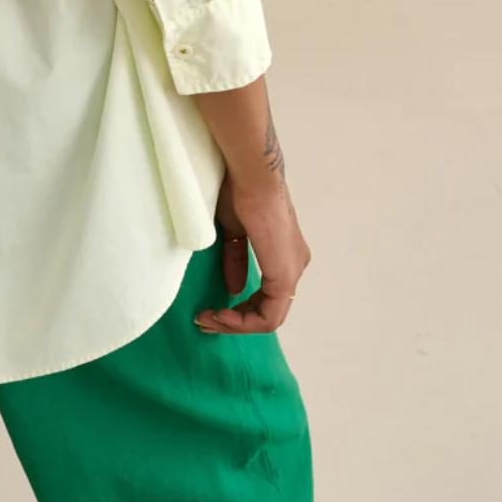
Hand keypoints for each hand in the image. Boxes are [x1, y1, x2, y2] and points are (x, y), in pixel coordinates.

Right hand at [194, 167, 310, 334]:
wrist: (252, 178)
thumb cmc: (240, 192)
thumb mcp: (234, 231)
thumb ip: (236, 260)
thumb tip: (234, 288)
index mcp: (284, 252)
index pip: (266, 294)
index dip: (239, 307)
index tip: (211, 308)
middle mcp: (294, 264)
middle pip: (268, 310)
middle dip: (235, 320)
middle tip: (206, 319)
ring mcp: (292, 271)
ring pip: (269, 317)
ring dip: (236, 323)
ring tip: (210, 319)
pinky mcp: (285, 277)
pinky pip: (269, 315)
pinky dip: (243, 321)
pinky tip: (221, 315)